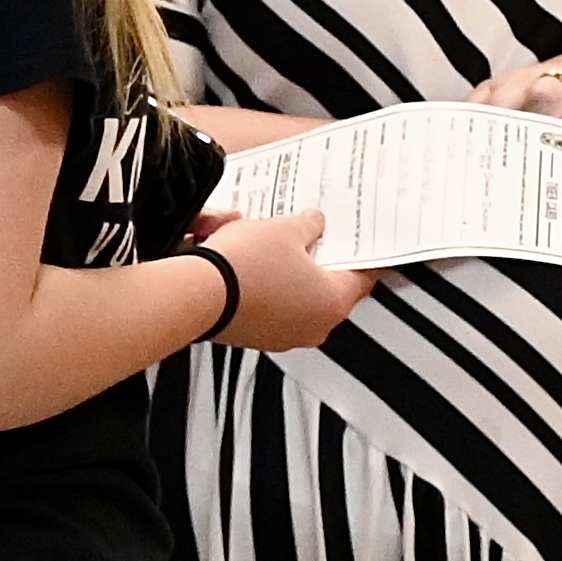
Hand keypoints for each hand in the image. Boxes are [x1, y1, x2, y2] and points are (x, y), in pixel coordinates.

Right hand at [192, 206, 383, 351]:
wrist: (196, 294)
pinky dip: (268, 288)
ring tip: (276, 245)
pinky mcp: (256, 336)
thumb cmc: (244, 267)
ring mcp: (283, 336)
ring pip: (298, 298)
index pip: (364, 275)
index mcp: (334, 301)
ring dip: (292, 274)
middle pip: (329, 287)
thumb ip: (309, 225)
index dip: (364, 252)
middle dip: (321, 260)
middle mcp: (314, 326)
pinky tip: (254, 265)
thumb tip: (313, 224)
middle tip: (314, 235)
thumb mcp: (286, 229)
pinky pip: (272, 308)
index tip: (364, 242)